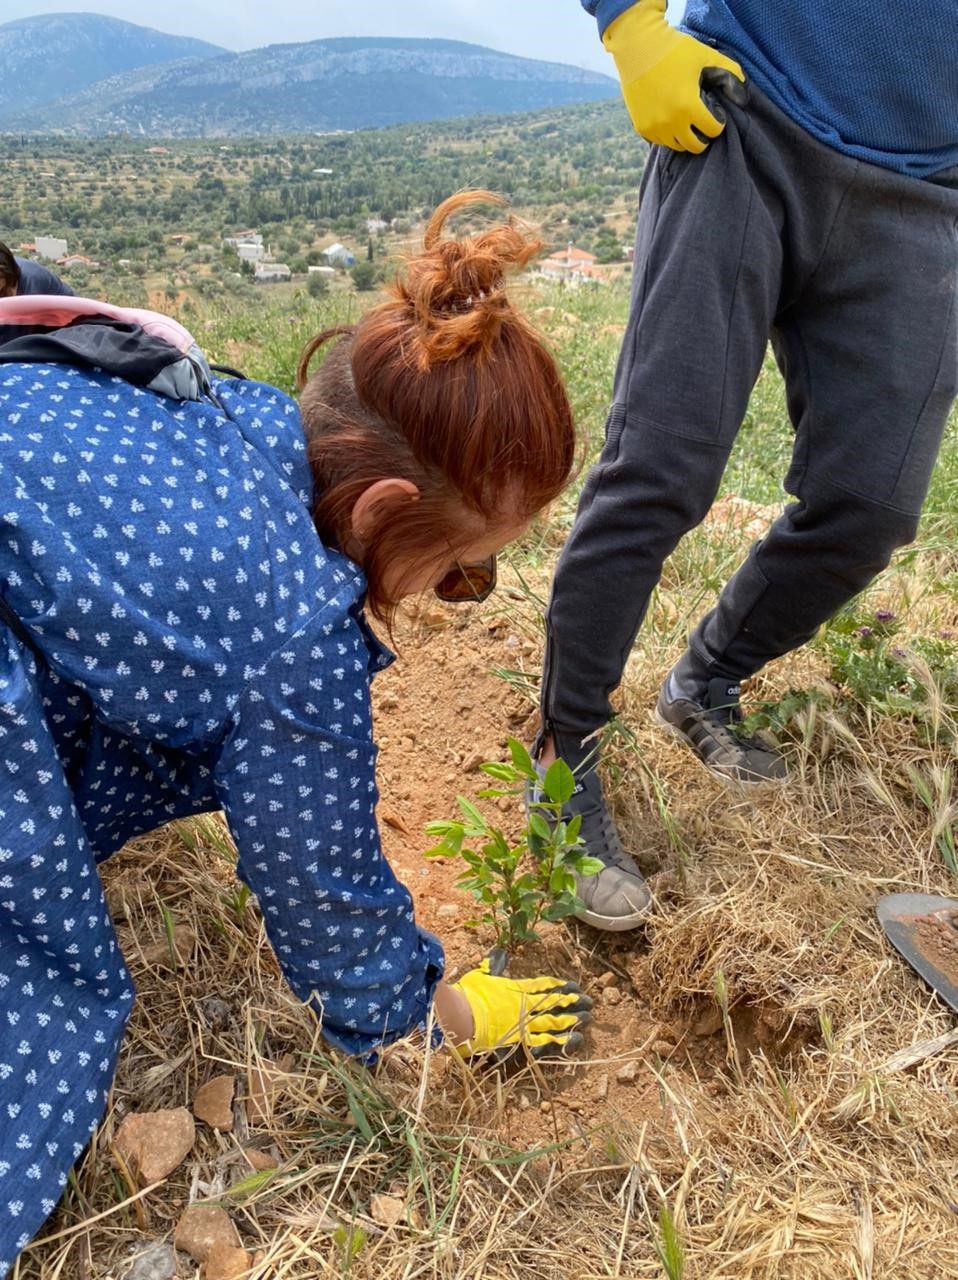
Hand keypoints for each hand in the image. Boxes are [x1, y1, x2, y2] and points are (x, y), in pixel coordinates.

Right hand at [450, 949, 591, 1058]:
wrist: (462, 1015)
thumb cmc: (469, 994)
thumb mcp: (481, 975)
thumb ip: (492, 965)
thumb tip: (499, 952)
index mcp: (516, 988)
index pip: (543, 985)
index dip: (559, 986)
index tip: (572, 986)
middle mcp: (525, 1004)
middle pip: (554, 1002)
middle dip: (573, 1002)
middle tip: (589, 1001)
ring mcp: (525, 1022)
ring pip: (555, 1020)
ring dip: (573, 1018)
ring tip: (588, 1018)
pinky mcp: (522, 1040)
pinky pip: (546, 1041)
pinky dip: (562, 1040)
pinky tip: (576, 1039)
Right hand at [604, 0, 745, 151]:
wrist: (638, 47)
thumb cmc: (675, 50)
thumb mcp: (706, 56)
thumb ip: (729, 72)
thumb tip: (743, 95)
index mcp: (689, 107)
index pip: (713, 131)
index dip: (718, 122)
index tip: (715, 113)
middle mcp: (671, 123)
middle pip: (695, 146)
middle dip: (703, 136)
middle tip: (703, 123)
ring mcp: (654, 127)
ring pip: (677, 146)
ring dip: (685, 137)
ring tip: (687, 121)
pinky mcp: (641, 128)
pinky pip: (660, 141)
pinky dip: (667, 134)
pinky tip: (670, 118)